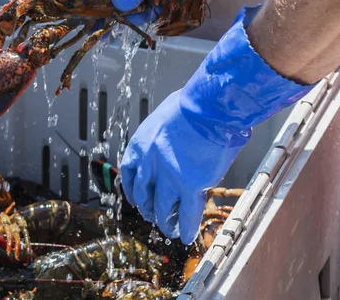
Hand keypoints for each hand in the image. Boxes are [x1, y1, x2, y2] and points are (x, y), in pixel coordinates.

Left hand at [119, 6, 314, 243]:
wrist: (210, 108)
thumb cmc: (195, 104)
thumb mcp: (168, 114)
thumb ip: (166, 132)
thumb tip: (176, 134)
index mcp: (141, 143)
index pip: (128, 172)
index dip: (131, 188)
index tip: (135, 198)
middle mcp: (149, 163)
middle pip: (144, 193)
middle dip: (148, 206)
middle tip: (152, 215)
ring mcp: (168, 177)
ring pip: (162, 208)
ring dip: (165, 221)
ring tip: (169, 229)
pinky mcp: (190, 186)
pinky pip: (186, 214)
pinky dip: (186, 227)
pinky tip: (187, 236)